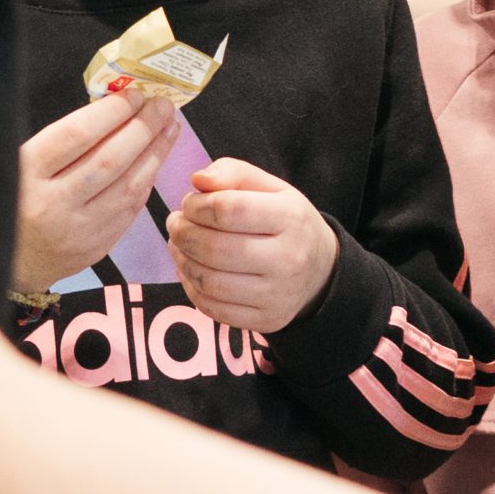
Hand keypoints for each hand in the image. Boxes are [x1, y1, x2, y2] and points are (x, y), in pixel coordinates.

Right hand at [14, 80, 178, 293]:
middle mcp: (51, 204)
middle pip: (110, 159)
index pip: (77, 135)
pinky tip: (156, 160)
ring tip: (170, 128)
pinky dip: (147, 180)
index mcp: (26, 173)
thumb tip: (114, 106)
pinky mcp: (94, 249)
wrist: (7, 259)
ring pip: (128, 186)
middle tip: (163, 106)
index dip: (112, 111)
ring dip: (155, 153)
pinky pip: (130, 209)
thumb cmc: (14, 196)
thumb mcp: (20, 160)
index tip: (135, 94)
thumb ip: (60, 138)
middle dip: (143, 128)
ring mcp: (76, 231)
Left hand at [168, 162, 340, 331]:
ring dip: (183, 261)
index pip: (228, 210)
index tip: (189, 203)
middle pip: (215, 249)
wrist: (319, 271)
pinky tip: (192, 271)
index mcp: (291, 218)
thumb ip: (233, 173)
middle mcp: (289, 259)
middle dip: (183, 234)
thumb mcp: (270, 187)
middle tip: (175, 224)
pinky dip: (192, 289)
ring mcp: (278, 295)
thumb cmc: (285, 221)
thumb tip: (197, 180)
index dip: (196, 206)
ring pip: (210, 282)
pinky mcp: (267, 320)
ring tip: (180, 246)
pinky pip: (214, 308)